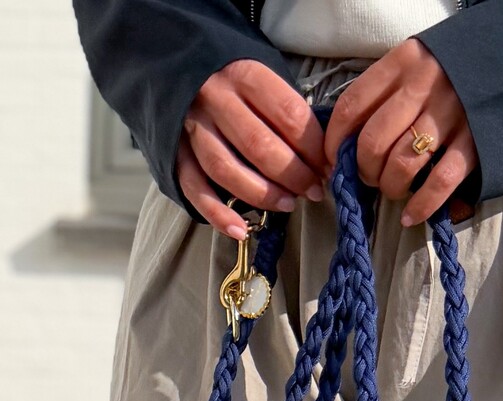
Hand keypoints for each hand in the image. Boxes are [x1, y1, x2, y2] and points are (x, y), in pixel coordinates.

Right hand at [175, 60, 326, 239]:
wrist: (174, 67)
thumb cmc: (232, 79)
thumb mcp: (261, 75)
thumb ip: (284, 107)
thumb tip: (318, 153)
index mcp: (245, 75)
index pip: (287, 114)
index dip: (313, 146)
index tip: (328, 167)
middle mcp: (216, 99)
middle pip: (259, 145)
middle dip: (293, 175)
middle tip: (313, 191)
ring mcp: (192, 128)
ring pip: (227, 169)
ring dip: (262, 194)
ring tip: (287, 205)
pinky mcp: (175, 153)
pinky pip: (195, 189)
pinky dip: (217, 214)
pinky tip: (240, 230)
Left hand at [324, 39, 476, 226]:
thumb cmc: (449, 73)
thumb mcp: (413, 66)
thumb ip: (382, 94)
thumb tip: (345, 145)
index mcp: (403, 63)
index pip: (351, 107)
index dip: (334, 142)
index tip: (335, 160)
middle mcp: (425, 85)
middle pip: (372, 142)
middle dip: (363, 170)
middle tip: (370, 176)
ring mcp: (451, 113)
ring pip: (402, 164)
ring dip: (390, 187)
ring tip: (393, 188)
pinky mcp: (475, 142)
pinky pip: (440, 183)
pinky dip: (421, 206)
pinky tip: (411, 215)